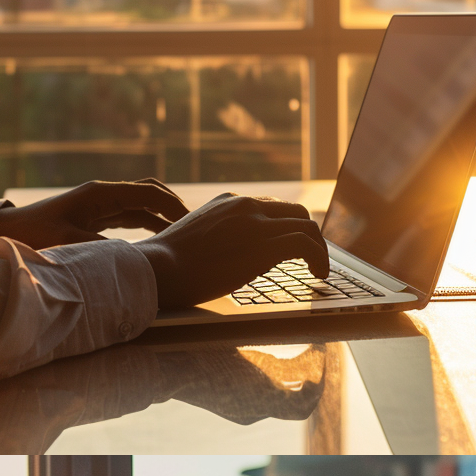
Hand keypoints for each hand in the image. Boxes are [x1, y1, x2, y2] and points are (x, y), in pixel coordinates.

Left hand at [0, 179, 189, 248]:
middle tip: (196, 226)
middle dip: (173, 207)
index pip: (148, 194)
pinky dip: (147, 224)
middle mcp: (103, 195)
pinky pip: (129, 217)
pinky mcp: (95, 216)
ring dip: (162, 217)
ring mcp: (100, 204)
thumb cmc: (33, 235)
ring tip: (185, 234)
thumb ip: (101, 250)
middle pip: (149, 194)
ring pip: (141, 206)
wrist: (8, 231)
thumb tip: (132, 261)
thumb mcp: (68, 244)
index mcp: (101, 194)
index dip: (173, 206)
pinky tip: (159, 238)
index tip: (194, 222)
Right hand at [136, 192, 329, 308]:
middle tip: (309, 257)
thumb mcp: (192, 238)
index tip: (290, 245)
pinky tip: (319, 274)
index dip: (285, 227)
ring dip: (318, 248)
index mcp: (227, 201)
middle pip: (295, 211)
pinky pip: (307, 245)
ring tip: (319, 269)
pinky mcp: (266, 244)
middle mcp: (245, 205)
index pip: (269, 206)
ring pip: (306, 226)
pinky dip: (319, 258)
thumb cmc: (164, 265)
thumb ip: (214, 237)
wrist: (156, 269)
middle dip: (307, 234)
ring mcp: (257, 223)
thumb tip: (225, 256)